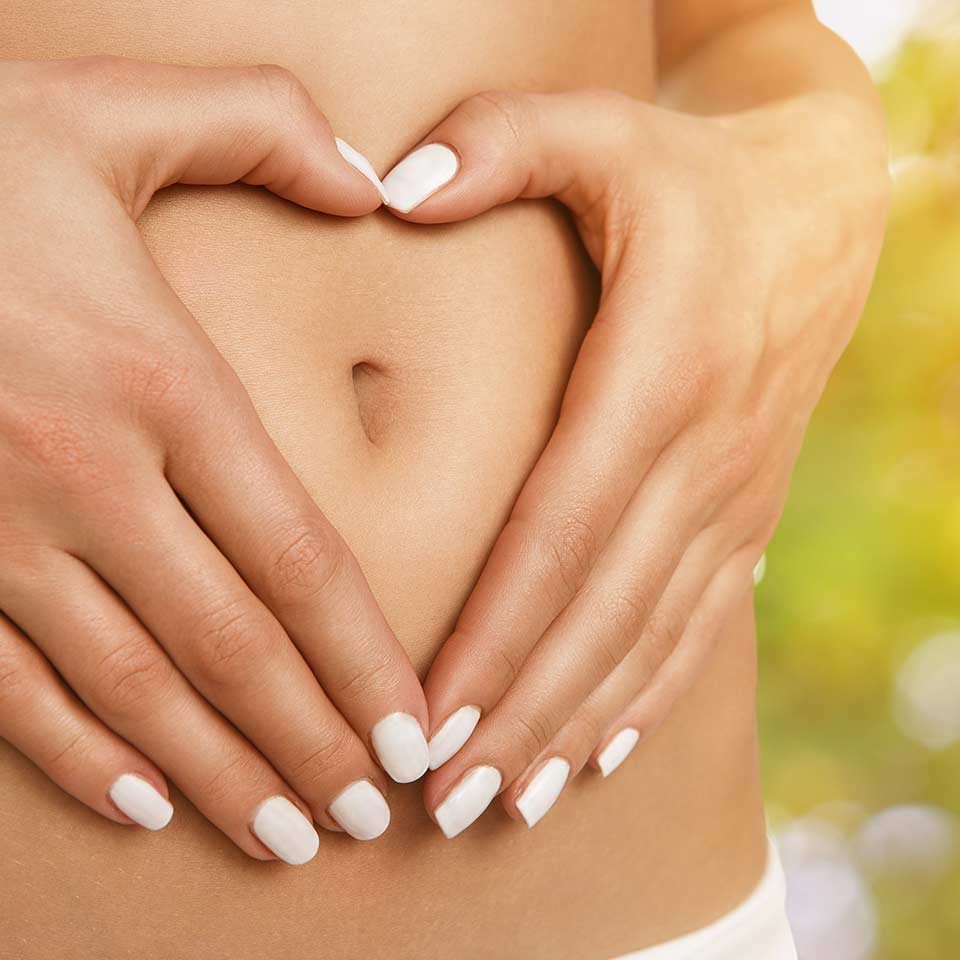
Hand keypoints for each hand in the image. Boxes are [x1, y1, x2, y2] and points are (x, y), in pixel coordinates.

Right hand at [0, 56, 426, 863]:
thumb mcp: (114, 112)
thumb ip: (261, 127)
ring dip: (219, 777)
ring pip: (132, 692)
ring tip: (288, 837)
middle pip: (232, 652)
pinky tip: (145, 803)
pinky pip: (11, 687)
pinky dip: (81, 756)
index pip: (299, 563)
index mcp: (159, 386)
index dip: (364, 663)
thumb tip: (372, 184)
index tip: (413, 734)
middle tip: (375, 817)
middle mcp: (86, 480)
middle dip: (310, 746)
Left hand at [381, 87, 889, 834]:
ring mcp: (732, 496)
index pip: (561, 537)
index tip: (429, 719)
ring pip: (647, 640)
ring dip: (573, 728)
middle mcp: (703, 457)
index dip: (496, 638)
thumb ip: (500, 142)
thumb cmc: (689, 174)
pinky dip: (642, 698)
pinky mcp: (743, 512)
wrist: (814, 212)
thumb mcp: (603, 131)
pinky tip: (594, 754)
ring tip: (503, 802)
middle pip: (598, 616)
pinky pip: (694, 625)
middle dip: (520, 716)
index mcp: (659, 375)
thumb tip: (391, 189)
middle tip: (440, 801)